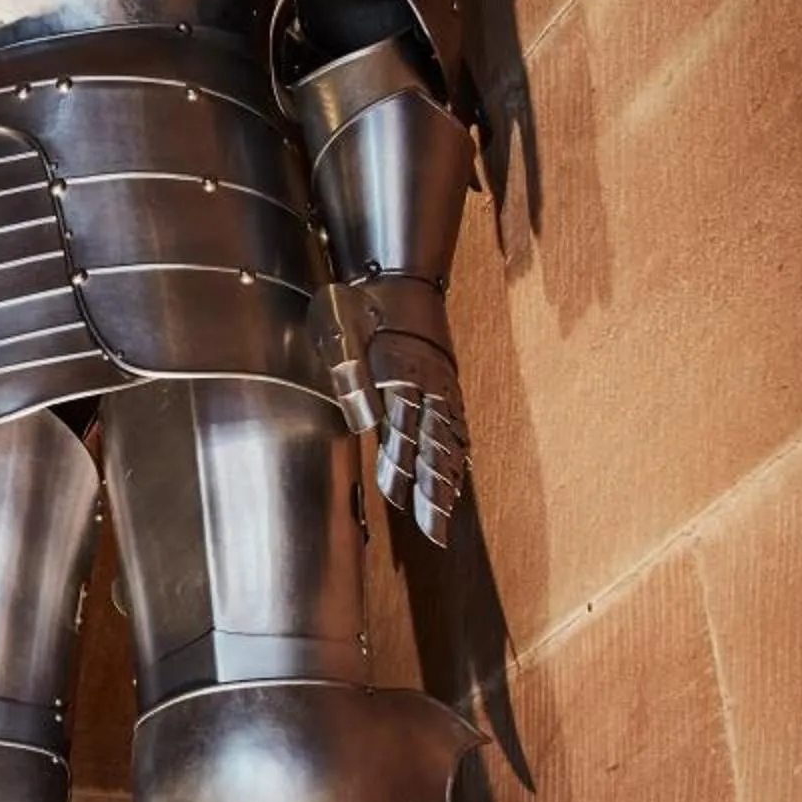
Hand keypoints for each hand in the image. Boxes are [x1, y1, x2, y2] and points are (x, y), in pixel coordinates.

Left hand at [310, 277, 468, 547]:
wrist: (397, 269)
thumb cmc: (358, 303)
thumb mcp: (338, 331)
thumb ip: (350, 378)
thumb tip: (366, 425)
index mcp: (398, 377)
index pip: (403, 437)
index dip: (403, 474)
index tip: (402, 507)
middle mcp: (426, 385)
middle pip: (433, 446)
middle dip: (433, 491)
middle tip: (434, 532)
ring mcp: (441, 382)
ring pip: (448, 436)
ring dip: (448, 476)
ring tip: (448, 511)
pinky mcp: (447, 377)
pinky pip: (458, 418)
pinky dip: (460, 446)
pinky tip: (463, 464)